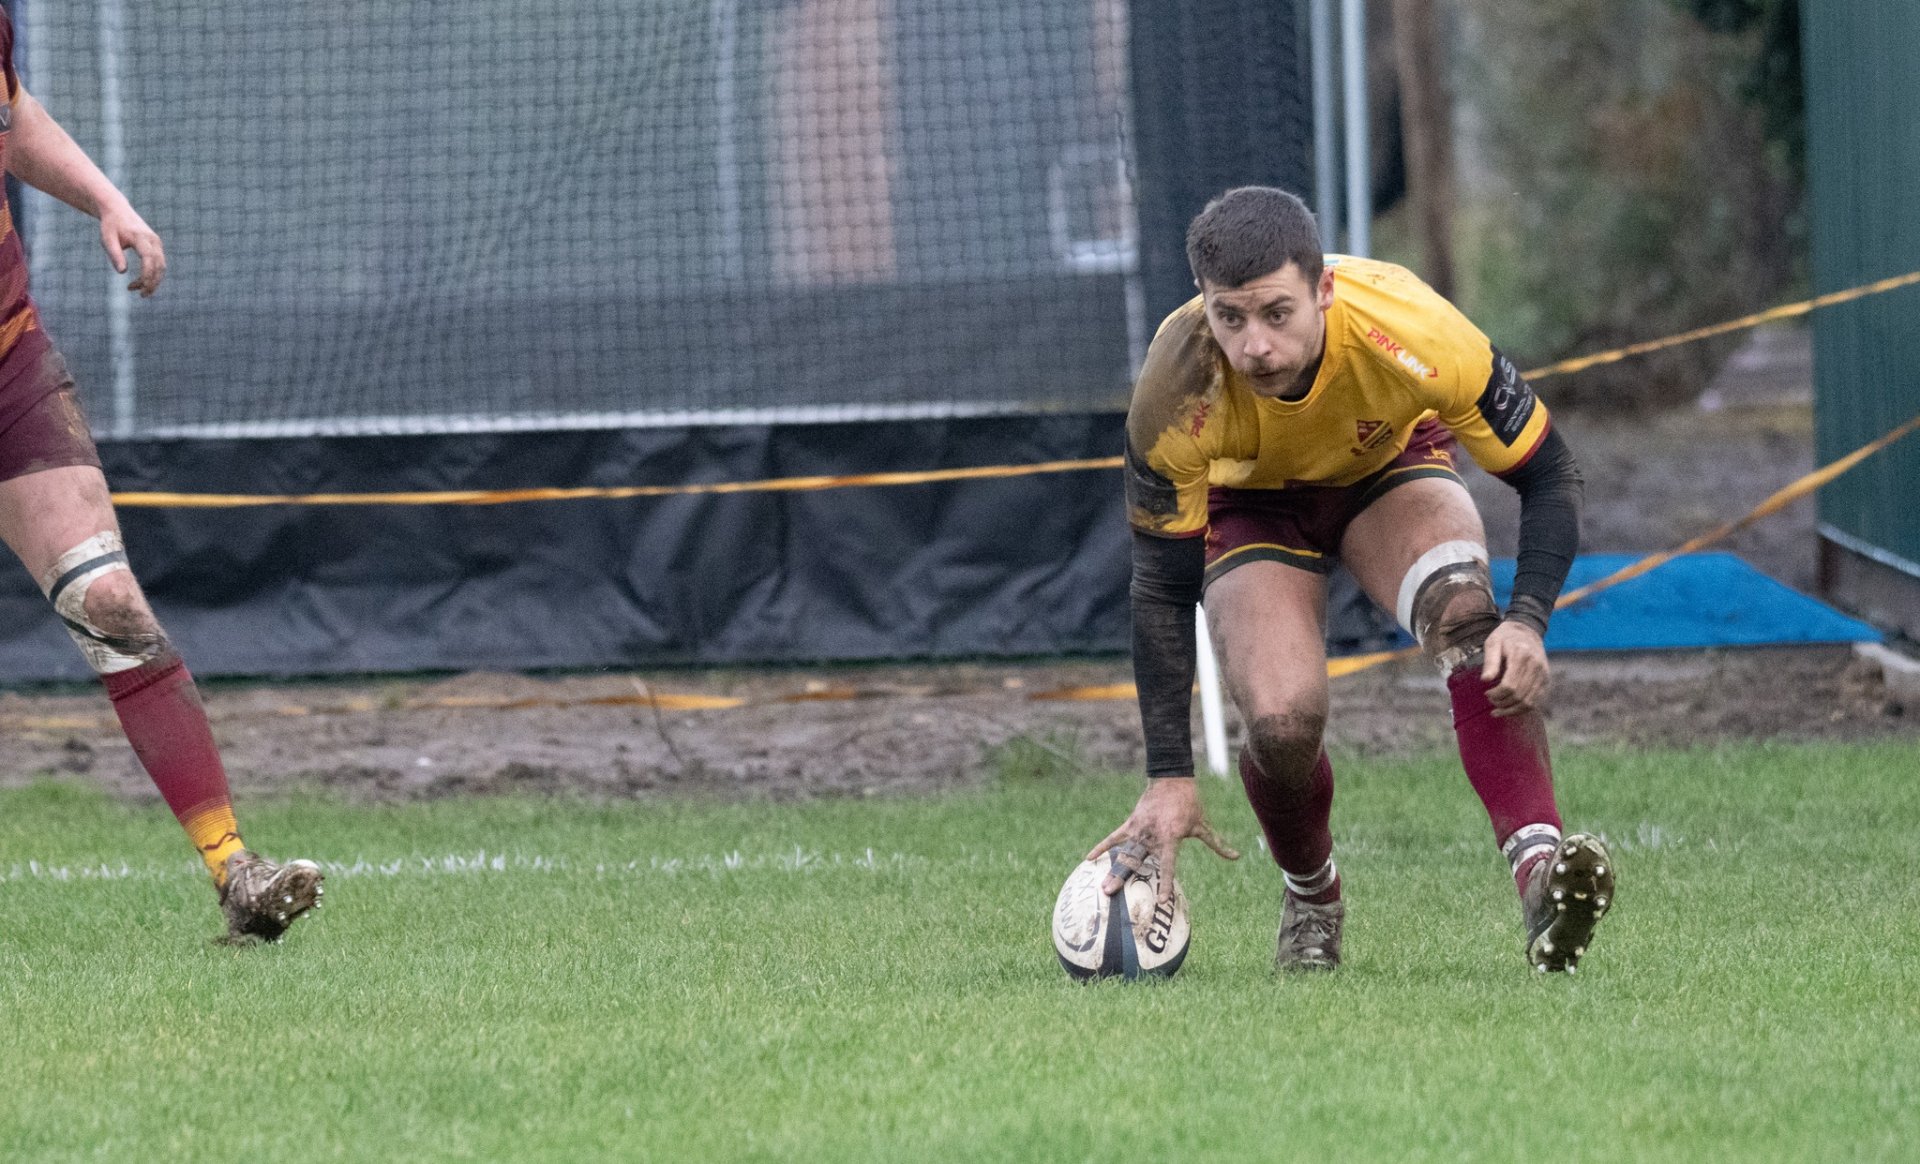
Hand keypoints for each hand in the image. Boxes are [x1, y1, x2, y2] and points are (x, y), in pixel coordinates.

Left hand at [98, 203, 165, 295]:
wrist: (117, 210)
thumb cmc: (110, 225)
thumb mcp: (107, 239)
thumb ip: (115, 254)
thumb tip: (122, 272)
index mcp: (141, 237)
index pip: (149, 259)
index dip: (147, 275)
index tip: (140, 288)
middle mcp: (154, 241)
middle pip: (159, 266)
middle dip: (153, 282)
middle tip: (141, 295)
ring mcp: (157, 244)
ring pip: (161, 267)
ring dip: (153, 281)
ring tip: (137, 290)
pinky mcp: (157, 247)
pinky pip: (159, 264)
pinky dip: (152, 275)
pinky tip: (140, 282)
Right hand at [1087, 776, 1238, 903]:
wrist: (1172, 779)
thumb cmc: (1190, 804)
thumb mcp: (1203, 825)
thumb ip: (1216, 844)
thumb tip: (1236, 857)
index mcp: (1170, 838)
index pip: (1168, 866)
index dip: (1166, 883)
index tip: (1162, 900)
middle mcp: (1151, 836)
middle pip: (1135, 861)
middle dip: (1123, 878)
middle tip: (1109, 893)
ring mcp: (1139, 830)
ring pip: (1123, 854)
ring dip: (1112, 870)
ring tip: (1102, 887)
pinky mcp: (1131, 824)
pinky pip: (1114, 838)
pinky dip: (1102, 847)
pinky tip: (1089, 859)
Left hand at [1482, 619, 1549, 715]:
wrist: (1527, 631)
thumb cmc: (1505, 637)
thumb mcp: (1493, 643)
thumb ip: (1490, 661)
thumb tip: (1485, 680)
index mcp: (1522, 656)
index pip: (1510, 685)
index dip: (1496, 694)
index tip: (1487, 693)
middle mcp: (1537, 666)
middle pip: (1519, 695)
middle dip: (1502, 703)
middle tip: (1491, 701)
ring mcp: (1544, 674)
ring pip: (1529, 702)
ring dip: (1511, 710)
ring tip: (1497, 710)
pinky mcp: (1546, 680)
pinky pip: (1536, 701)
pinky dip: (1522, 709)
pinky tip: (1510, 710)